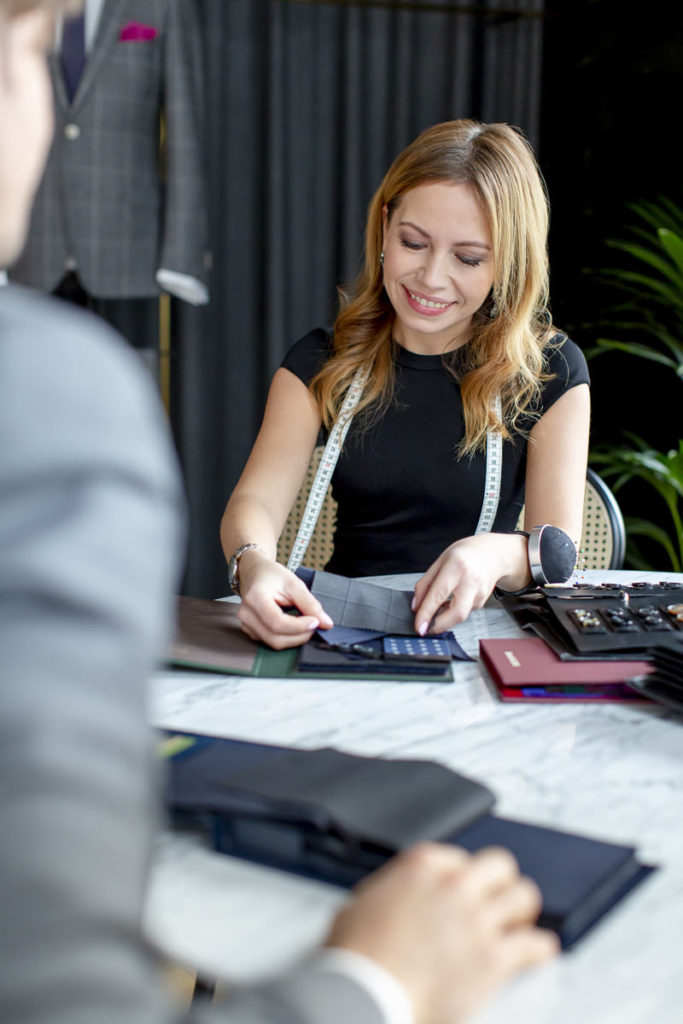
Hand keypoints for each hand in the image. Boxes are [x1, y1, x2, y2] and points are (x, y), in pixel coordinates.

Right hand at [236, 549, 333, 648]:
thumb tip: (326, 623)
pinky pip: (271, 641)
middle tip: (314, 624)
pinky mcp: (250, 631)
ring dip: (295, 637)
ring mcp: (245, 624)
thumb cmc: (272, 575)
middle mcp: (246, 614)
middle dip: (300, 635)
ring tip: (304, 623)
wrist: (254, 572)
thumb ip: (310, 604)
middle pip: (276, 638)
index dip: (299, 626)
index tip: (316, 622)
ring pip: (274, 643)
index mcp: (255, 598)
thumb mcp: (294, 583)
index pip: (278, 623)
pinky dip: (287, 637)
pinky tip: (293, 625)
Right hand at [326, 843, 557, 1023]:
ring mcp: (477, 919)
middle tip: (499, 901)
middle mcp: (455, 884)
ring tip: (518, 924)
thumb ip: (389, 894)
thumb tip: (394, 903)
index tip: (465, 891)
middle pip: (500, 865)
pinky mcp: (493, 958)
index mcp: (422, 866)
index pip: (460, 857)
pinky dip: (539, 948)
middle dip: (500, 884)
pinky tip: (537, 953)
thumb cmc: (355, 957)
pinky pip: (536, 943)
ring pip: (524, 896)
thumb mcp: (361, 904)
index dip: (464, 877)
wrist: (365, 994)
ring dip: (522, 911)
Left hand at [412, 533, 528, 634]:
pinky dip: (452, 611)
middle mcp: (471, 581)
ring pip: (460, 616)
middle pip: (457, 613)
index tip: (418, 626)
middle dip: (439, 625)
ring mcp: (479, 593)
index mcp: (457, 567)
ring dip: (444, 618)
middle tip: (426, 628)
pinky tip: (451, 601)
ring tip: (437, 608)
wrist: (493, 554)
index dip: (427, 613)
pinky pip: (463, 612)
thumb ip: (425, 584)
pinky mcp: (482, 602)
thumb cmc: (466, 554)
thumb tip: (416, 605)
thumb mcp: (440, 561)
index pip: (439, 594)